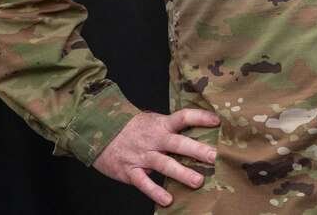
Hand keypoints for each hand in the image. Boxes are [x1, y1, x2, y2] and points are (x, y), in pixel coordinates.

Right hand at [92, 109, 219, 206]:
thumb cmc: (135, 128)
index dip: (200, 117)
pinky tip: (168, 200)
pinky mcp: (130, 171)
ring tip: (198, 181)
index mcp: (162, 125)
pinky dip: (155, 192)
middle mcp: (154, 139)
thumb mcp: (154, 121)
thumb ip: (173, 126)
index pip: (183, 117)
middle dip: (197, 150)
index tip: (217, 121)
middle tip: (215, 156)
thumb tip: (203, 127)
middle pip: (177, 143)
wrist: (100, 132)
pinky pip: (143, 183)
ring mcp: (142, 155)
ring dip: (181, 173)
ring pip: (163, 164)